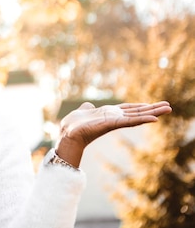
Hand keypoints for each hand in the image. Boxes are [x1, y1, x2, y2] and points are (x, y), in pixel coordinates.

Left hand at [56, 101, 171, 166]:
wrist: (68, 134)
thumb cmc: (74, 125)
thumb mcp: (83, 111)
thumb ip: (88, 108)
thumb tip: (88, 105)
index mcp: (109, 114)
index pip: (129, 109)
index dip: (141, 106)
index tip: (153, 104)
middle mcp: (114, 118)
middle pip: (137, 112)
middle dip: (153, 109)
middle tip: (169, 106)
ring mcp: (115, 121)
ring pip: (137, 116)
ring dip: (153, 113)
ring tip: (168, 109)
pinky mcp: (112, 124)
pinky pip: (130, 121)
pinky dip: (142, 120)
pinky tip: (154, 119)